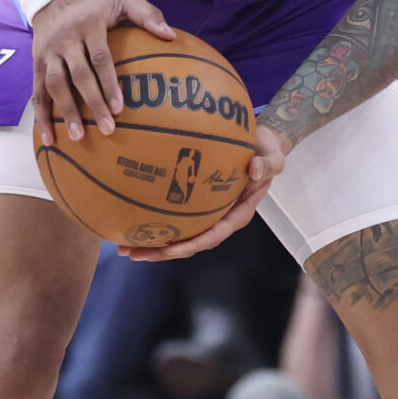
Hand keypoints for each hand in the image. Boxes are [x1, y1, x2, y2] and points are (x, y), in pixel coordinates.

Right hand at [30, 0, 175, 143]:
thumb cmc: (98, 5)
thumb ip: (147, 14)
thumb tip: (171, 36)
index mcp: (89, 25)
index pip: (99, 58)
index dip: (109, 83)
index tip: (120, 108)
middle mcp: (65, 40)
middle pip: (78, 75)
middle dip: (92, 103)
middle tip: (108, 128)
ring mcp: (48, 53)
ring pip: (54, 85)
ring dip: (65, 112)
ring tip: (78, 137)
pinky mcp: (36, 64)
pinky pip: (37, 92)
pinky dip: (41, 116)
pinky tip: (49, 137)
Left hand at [124, 121, 291, 260]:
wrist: (261, 145)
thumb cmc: (266, 151)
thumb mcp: (273, 156)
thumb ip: (267, 164)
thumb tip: (255, 170)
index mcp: (239, 213)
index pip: (215, 235)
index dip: (192, 245)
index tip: (169, 250)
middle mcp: (222, 219)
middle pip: (191, 243)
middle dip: (162, 252)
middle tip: (133, 253)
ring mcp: (209, 215)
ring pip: (180, 236)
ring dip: (153, 245)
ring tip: (124, 248)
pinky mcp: (198, 205)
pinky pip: (176, 219)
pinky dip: (155, 224)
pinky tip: (131, 223)